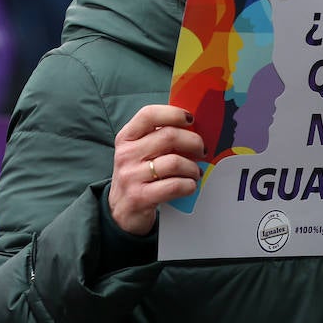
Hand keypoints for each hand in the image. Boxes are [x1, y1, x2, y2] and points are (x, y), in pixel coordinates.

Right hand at [108, 105, 205, 235]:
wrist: (120, 209)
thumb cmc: (137, 175)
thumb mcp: (139, 151)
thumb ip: (159, 137)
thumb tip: (193, 128)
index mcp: (126, 137)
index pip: (148, 114)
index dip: (173, 113)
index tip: (190, 120)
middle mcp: (126, 154)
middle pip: (168, 136)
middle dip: (193, 142)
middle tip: (202, 150)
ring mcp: (131, 176)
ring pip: (174, 162)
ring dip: (193, 167)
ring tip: (196, 172)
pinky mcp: (140, 197)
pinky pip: (174, 185)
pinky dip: (189, 184)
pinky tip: (189, 185)